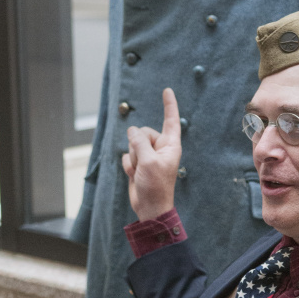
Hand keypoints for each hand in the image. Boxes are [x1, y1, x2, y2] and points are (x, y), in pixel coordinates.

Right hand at [122, 88, 181, 220]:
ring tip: (141, 172)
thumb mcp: (148, 161)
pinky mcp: (139, 163)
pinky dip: (128, 165)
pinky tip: (135, 176)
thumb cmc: (156, 186)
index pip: (171, 120)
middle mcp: (161, 147)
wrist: (149, 207)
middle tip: (143, 163)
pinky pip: (127, 155)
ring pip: (133, 143)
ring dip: (133, 158)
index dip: (169, 105)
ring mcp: (149, 155)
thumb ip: (139, 142)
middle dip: (138, 146)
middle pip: (143, 131)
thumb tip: (132, 130)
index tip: (167, 90)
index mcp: (170, 145)